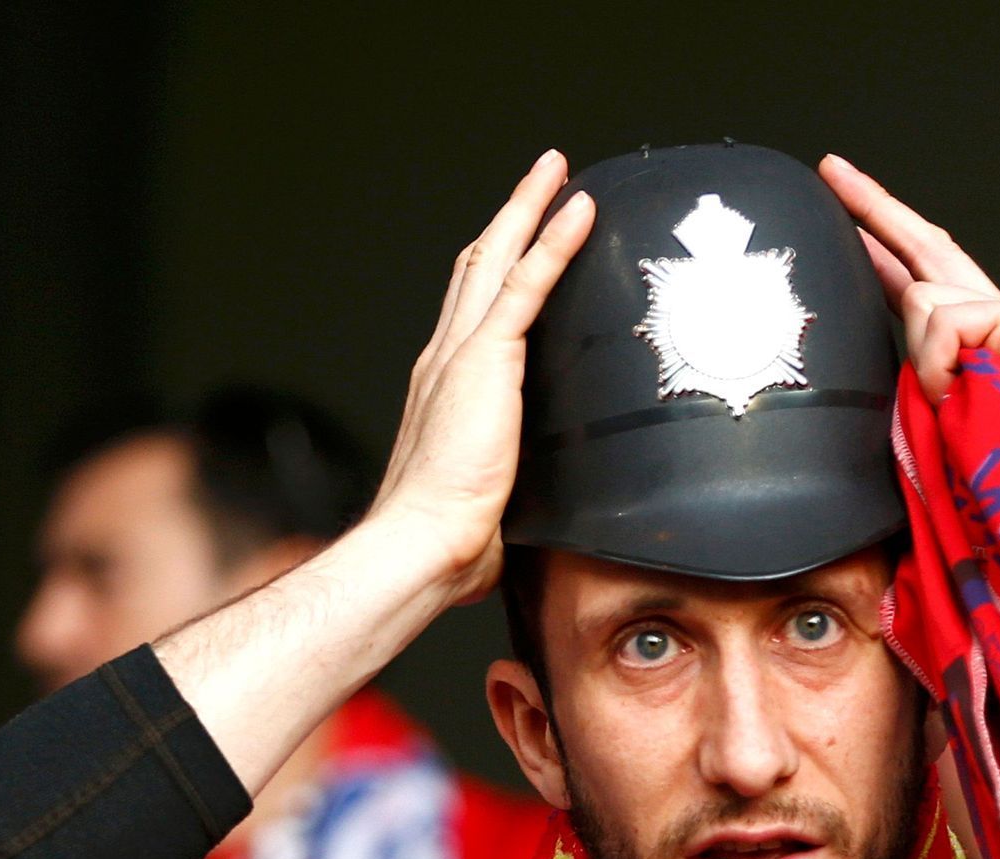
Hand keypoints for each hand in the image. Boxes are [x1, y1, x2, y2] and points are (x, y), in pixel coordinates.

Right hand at [371, 149, 594, 604]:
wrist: (420, 546)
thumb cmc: (445, 543)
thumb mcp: (488, 508)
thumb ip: (507, 496)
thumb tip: (524, 527)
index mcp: (443, 390)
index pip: (471, 313)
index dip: (495, 271)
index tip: (516, 244)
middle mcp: (445, 359)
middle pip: (478, 267)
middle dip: (510, 219)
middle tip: (540, 179)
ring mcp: (462, 354)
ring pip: (498, 258)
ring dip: (528, 210)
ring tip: (557, 171)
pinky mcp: (485, 359)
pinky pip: (526, 283)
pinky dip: (553, 241)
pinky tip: (578, 209)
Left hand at [817, 154, 999, 464]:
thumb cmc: (998, 480)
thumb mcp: (930, 419)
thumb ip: (908, 374)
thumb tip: (875, 343)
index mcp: (971, 347)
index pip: (918, 282)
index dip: (883, 245)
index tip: (847, 214)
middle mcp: (997, 321)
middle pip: (926, 249)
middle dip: (875, 207)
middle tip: (833, 169)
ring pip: (923, 300)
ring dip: (924, 362)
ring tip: (956, 409)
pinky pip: (945, 321)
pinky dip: (942, 364)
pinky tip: (969, 394)